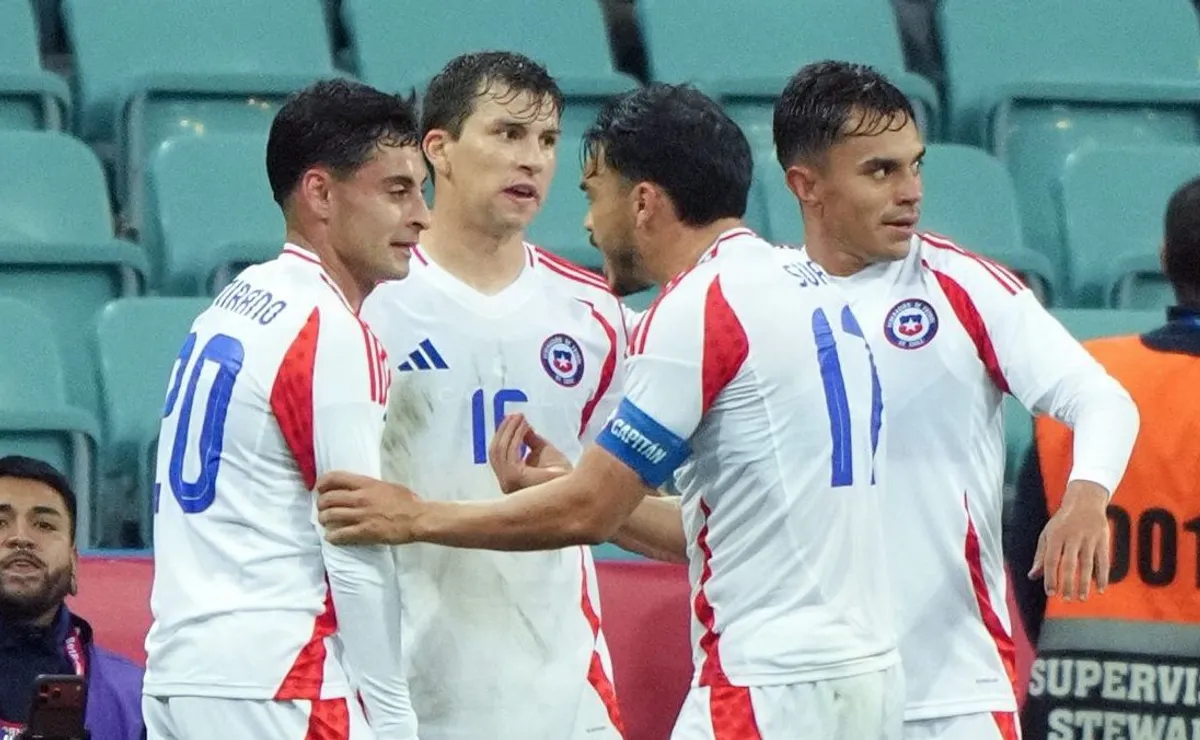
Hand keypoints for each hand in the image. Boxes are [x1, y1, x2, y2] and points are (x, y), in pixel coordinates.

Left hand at [316, 471, 422, 544]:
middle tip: (323, 509)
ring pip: (329, 516)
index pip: (334, 478)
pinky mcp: (364, 532)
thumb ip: (370, 486)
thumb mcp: (387, 486)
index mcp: (366, 484)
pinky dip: (332, 536)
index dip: (322, 483)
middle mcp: (359, 498)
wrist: (418, 518)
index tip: (320, 489)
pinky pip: (339, 534)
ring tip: (326, 523)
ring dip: (324, 520)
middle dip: (321, 504)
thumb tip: (359, 489)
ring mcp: (360, 516)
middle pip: (328, 498)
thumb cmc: (407, 501)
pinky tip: (332, 537)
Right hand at [488, 413, 571, 493]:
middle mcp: (506, 483)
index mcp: (510, 479)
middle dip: (504, 431)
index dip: (502, 435)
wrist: (574, 484)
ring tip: (520, 418)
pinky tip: (525, 426)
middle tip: (515, 415)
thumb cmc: (562, 473)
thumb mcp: (542, 451)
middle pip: (495, 452)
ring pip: (500, 450)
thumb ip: (529, 439)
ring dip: (510, 430)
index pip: (498, 455)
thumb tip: (522, 424)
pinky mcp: (515, 477)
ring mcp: (508, 481)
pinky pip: (510, 451)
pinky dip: (516, 436)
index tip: (511, 419)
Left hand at [1030, 479, 1110, 600]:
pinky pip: (1103, 561)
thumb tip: (1032, 576)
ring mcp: (1089, 539)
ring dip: (1084, 583)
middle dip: (1067, 584)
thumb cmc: (1062, 522)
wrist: (1085, 501)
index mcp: (1055, 536)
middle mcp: (1072, 537)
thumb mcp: (1047, 534)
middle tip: (1066, 599)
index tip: (1050, 593)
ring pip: (1087, 565)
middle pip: (1069, 564)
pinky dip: (1103, 576)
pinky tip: (1101, 588)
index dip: (1050, 578)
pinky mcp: (1103, 540)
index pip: (1052, 560)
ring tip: (1081, 598)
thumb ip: (1040, 556)